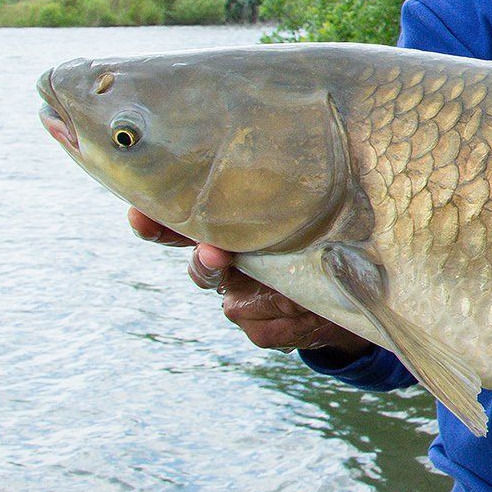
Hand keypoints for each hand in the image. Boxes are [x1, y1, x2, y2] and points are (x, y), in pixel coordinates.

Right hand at [128, 208, 374, 360]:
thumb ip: (294, 198)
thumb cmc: (328, 242)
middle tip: (214, 254)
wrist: (352, 297)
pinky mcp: (259, 330)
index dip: (158, 220)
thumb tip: (297, 160)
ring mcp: (241, 300)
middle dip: (205, 261)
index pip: (186, 224)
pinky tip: (305, 315)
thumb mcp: (314, 214)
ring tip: (289, 293)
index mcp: (233, 232)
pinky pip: (264, 328)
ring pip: (235, 302)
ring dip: (265, 296)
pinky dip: (289, 321)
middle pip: (200, 266)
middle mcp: (229, 266)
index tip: (140, 211)